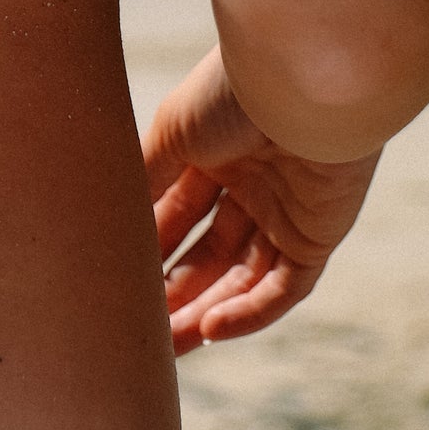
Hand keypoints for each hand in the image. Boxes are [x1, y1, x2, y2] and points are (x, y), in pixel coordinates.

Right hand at [143, 47, 379, 355]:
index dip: (148, 251)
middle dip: (174, 292)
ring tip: (167, 346)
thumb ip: (145, 176)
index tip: (114, 283)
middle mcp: (250, 184)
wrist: (302, 83)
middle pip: (208, 254)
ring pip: (242, 278)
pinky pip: (284, 287)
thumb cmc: (231, 94)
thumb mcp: (171, 133)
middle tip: (138, 333)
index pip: (175, 214)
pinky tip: (211, 331)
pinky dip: (250, 312)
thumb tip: (109, 218)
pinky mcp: (319, 236)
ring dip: (206, 312)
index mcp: (213, 152)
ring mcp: (286, 212)